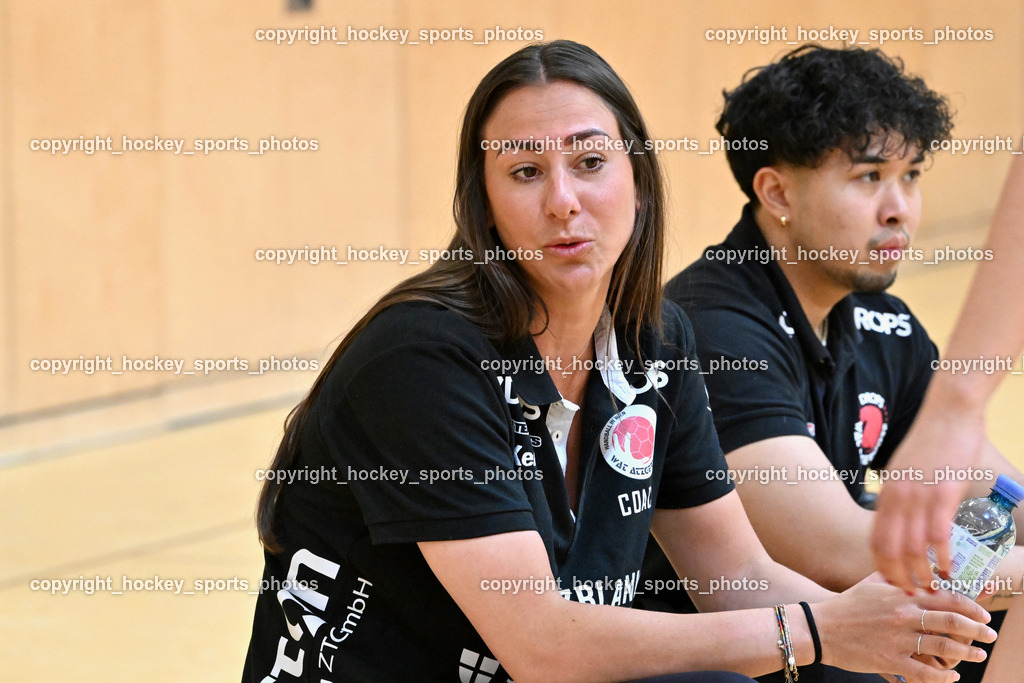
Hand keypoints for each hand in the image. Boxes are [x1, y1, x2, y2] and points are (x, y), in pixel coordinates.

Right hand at [813, 574, 994, 681]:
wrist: (821, 628)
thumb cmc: (847, 605)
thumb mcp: (871, 582)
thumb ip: (896, 576)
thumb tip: (918, 569)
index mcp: (901, 594)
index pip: (944, 597)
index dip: (970, 606)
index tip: (983, 614)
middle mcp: (902, 614)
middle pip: (951, 620)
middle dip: (977, 629)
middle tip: (990, 635)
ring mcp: (897, 638)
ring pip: (943, 645)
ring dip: (967, 652)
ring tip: (979, 655)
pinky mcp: (889, 659)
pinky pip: (924, 672)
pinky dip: (942, 676)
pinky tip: (951, 676)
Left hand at [871, 403, 985, 592]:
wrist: (949, 412)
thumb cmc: (931, 441)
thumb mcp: (905, 470)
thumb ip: (901, 494)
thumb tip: (901, 515)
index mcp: (886, 493)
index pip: (875, 537)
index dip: (881, 564)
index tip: (890, 581)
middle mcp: (897, 497)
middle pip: (889, 548)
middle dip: (898, 576)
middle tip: (910, 594)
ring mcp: (919, 496)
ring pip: (912, 546)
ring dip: (921, 572)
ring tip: (931, 588)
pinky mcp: (943, 493)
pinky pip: (938, 533)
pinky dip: (941, 555)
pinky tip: (948, 568)